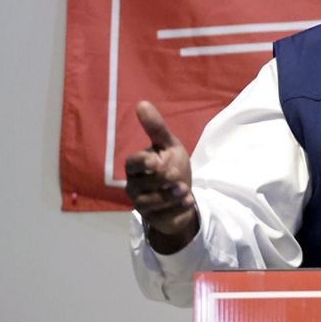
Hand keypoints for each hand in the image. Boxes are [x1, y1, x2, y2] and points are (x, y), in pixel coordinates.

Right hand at [124, 101, 198, 253]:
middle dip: (166, 180)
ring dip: (175, 195)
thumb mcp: (168, 145)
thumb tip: (141, 103)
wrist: (183, 194)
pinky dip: (180, 208)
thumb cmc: (172, 165)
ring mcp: (141, 203)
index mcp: (136, 165)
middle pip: (146, 183)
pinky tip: (187, 202)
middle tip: (178, 177)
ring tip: (185, 190)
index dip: (144, 162)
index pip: (133, 162)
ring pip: (155, 201)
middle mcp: (133, 185)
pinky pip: (165, 215)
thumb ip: (156, 128)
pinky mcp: (152, 218)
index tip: (157, 161)